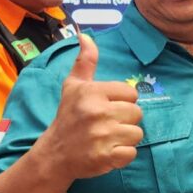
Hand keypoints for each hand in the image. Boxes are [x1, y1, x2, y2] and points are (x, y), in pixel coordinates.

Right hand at [41, 34, 142, 180]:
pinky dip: (123, 155)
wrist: (54, 154)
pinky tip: (109, 151)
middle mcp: (97, 112)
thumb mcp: (73, 86)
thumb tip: (85, 36)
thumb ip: (85, 61)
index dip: (123, 101)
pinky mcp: (106, 157)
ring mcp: (102, 136)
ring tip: (108, 137)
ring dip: (126, 137)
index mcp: (93, 92)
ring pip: (137, 133)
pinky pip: (132, 153)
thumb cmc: (68, 116)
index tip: (107, 107)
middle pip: (137, 113)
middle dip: (126, 119)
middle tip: (107, 124)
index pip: (132, 93)